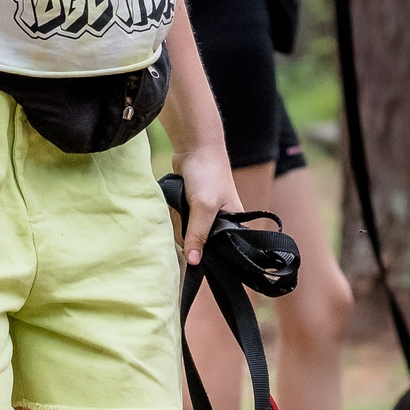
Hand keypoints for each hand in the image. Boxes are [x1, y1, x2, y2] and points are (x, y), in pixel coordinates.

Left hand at [169, 142, 240, 266]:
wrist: (194, 146)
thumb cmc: (207, 174)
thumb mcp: (203, 207)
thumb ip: (198, 234)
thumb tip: (193, 262)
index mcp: (235, 225)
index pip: (225, 253)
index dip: (211, 256)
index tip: (196, 254)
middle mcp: (221, 224)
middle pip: (201, 246)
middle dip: (189, 235)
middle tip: (188, 215)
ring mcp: (204, 217)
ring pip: (187, 235)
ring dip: (179, 223)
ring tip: (182, 204)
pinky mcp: (190, 210)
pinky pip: (179, 223)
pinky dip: (174, 216)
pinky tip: (175, 204)